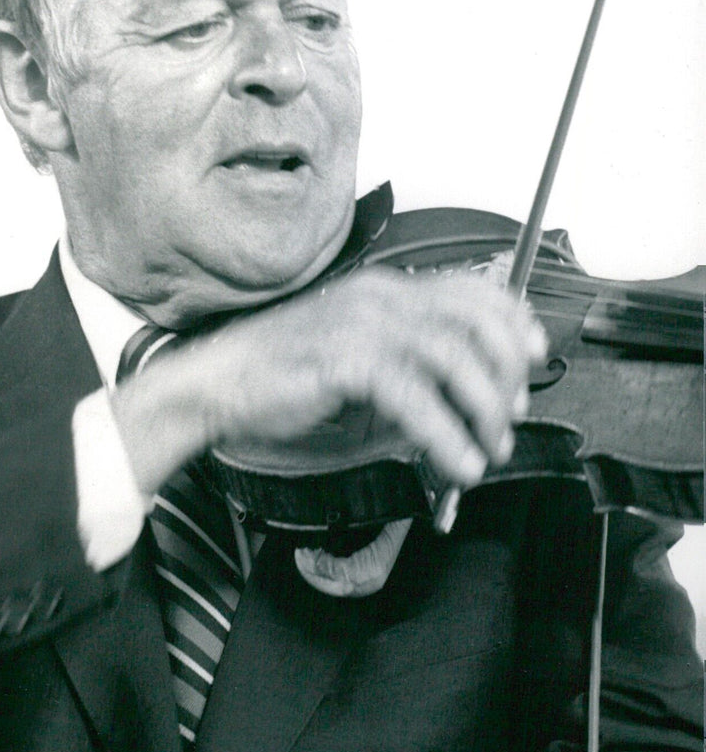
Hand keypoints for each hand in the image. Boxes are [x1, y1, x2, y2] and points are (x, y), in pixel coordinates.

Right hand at [109, 266, 545, 507]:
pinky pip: (415, 397)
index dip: (513, 320)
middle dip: (506, 372)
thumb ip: (411, 367)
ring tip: (488, 449)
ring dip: (483, 409)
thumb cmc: (284, 375)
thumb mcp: (359, 360)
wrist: (218, 382)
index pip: (471, 290)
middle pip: (474, 322)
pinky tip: (457, 461)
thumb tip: (466, 399)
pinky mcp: (345, 360)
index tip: (534, 355)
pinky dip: (446, 435)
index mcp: (387, 291)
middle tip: (509, 416)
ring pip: (453, 357)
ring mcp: (363, 324)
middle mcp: (381, 298)